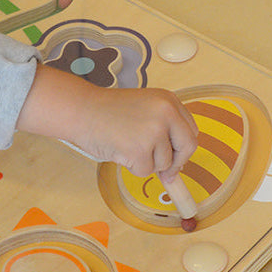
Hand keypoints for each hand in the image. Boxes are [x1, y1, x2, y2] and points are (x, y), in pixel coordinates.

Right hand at [16, 65, 198, 177]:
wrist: (81, 110)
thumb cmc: (106, 111)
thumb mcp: (143, 110)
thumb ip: (162, 129)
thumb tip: (176, 167)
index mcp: (168, 100)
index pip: (190, 130)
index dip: (182, 147)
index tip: (175, 156)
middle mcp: (166, 112)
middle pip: (188, 147)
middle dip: (177, 162)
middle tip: (165, 172)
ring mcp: (154, 131)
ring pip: (165, 163)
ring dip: (147, 162)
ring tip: (126, 144)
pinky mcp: (140, 150)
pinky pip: (145, 170)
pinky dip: (132, 167)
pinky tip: (119, 150)